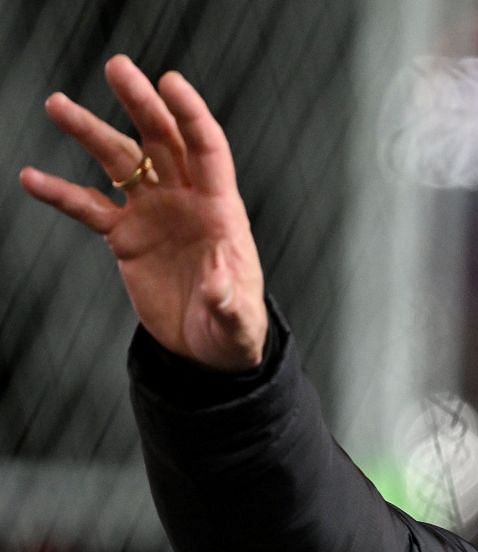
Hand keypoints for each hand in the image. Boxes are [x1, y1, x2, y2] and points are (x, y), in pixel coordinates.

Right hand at [19, 55, 266, 372]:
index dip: (190, 115)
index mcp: (220, 210)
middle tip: (117, 68)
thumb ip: (228, 300)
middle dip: (140, 104)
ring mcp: (153, 214)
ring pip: (120, 163)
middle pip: (161, 141)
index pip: (207, 150)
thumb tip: (219, 285)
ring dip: (90, 133)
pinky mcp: (125, 236)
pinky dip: (61, 193)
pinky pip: (88, 207)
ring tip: (57, 104)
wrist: (206, 350)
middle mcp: (185, 202)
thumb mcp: (237, 321)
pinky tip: (32, 178)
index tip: (169, 82)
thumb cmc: (233, 330)